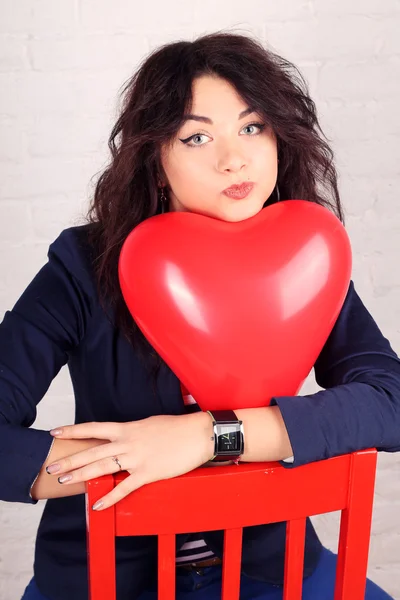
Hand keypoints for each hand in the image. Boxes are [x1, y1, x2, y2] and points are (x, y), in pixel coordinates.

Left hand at [46, 412, 214, 509]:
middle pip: (92, 451)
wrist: (197, 434)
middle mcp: (128, 442)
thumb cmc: (175, 428)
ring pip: (103, 467)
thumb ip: (131, 432)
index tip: (56, 431)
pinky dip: (110, 497)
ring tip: (64, 481)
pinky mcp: (148, 473)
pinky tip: (97, 505)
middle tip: (51, 467)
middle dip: (70, 459)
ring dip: (81, 475)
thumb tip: (121, 437)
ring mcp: (136, 458)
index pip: (94, 428)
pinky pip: (125, 487)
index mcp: (127, 428)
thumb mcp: (148, 424)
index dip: (74, 430)